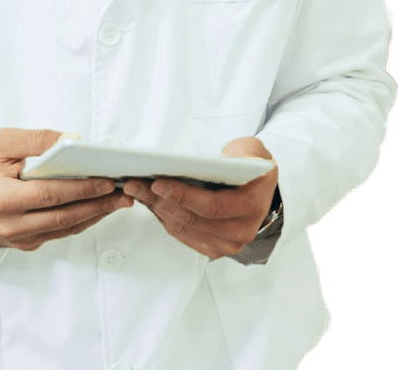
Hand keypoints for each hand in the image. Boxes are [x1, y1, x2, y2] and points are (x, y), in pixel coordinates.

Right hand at [0, 128, 133, 250]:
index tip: (106, 180)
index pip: (50, 194)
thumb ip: (37, 139)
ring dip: (95, 215)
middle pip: (63, 216)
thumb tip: (72, 141)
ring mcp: (18, 239)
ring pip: (65, 228)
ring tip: (118, 201)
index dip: (81, 189)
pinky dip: (79, 220)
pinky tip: (96, 208)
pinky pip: (58, 233)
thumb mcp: (1, 142)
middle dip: (98, 204)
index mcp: (1, 199)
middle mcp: (10, 225)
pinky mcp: (24, 244)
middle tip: (123, 193)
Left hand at [122, 137, 278, 260]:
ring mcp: (227, 243)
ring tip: (136, 190)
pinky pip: (183, 234)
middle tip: (136, 184)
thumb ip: (241, 153)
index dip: (182, 195)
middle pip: (192, 218)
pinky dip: (163, 218)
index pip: (211, 206)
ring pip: (183, 227)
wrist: (261, 188)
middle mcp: (241, 230)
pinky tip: (149, 202)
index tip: (158, 183)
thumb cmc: (253, 166)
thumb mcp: (253, 150)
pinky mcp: (214, 247)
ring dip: (156, 208)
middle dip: (160, 200)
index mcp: (252, 205)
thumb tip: (217, 161)